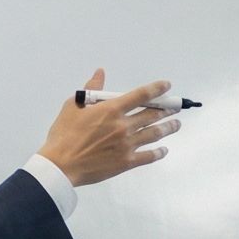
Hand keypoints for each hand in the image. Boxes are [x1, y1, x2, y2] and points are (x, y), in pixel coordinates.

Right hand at [37, 69, 179, 186]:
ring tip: (176, 124)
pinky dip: (158, 152)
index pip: (141, 95)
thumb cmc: (64, 135)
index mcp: (111, 110)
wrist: (61, 165)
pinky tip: (164, 150)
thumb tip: (100, 73)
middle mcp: (123, 126)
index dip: (157, 89)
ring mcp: (127, 145)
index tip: (167, 85)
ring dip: (168, 128)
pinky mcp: (126, 162)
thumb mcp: (73, 106)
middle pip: (152, 115)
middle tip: (176, 107)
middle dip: (167, 109)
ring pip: (154, 134)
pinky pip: (148, 156)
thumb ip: (91, 89)